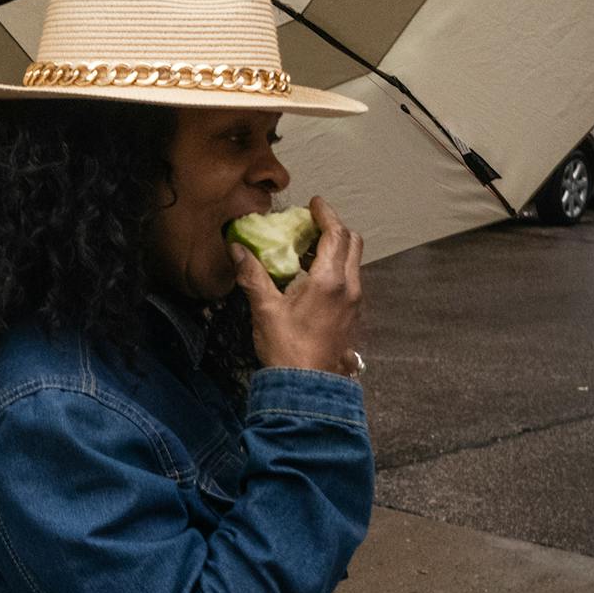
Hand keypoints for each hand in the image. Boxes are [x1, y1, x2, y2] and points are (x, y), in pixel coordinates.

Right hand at [232, 197, 364, 377]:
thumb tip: (237, 250)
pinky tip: (313, 280)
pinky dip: (337, 269)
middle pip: (353, 243)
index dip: (326, 214)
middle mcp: (349, 288)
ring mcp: (355, 304)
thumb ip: (252, 275)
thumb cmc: (287, 350)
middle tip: (312, 224)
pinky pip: (351, 281)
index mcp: (329, 280)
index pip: (336, 233)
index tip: (315, 203)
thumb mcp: (264, 309)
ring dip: (336, 250)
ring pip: (353, 263)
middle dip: (335, 228)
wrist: (308, 389)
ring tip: (308, 251)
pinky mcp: (353, 317)